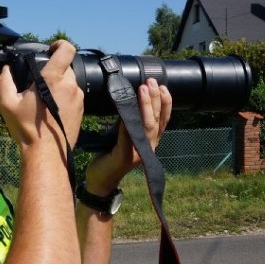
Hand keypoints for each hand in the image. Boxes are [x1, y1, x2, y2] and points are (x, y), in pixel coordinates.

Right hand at [0, 40, 83, 149]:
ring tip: (44, 99)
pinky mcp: (82, 110)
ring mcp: (78, 98)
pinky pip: (73, 96)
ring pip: (70, 82)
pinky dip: (64, 97)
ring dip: (59, 85)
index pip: (66, 49)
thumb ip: (4, 81)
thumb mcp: (7, 103)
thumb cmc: (26, 128)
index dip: (60, 44)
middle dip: (55, 70)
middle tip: (40, 81)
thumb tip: (5, 69)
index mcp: (53, 79)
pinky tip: (52, 109)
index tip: (52, 48)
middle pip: (67, 67)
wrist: (46, 153)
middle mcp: (70, 86)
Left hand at [84, 79, 171, 194]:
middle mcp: (149, 147)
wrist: (99, 181)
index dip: (166, 103)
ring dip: (146, 106)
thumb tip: (127, 99)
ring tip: (143, 89)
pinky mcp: (126, 156)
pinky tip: (126, 109)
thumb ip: (128, 122)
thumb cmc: (109, 157)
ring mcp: (139, 152)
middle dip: (155, 99)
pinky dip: (129, 120)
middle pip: (157, 120)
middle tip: (151, 82)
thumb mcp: (122, 136)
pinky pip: (129, 135)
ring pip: (147, 125)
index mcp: (150, 142)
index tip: (164, 87)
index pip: (163, 120)